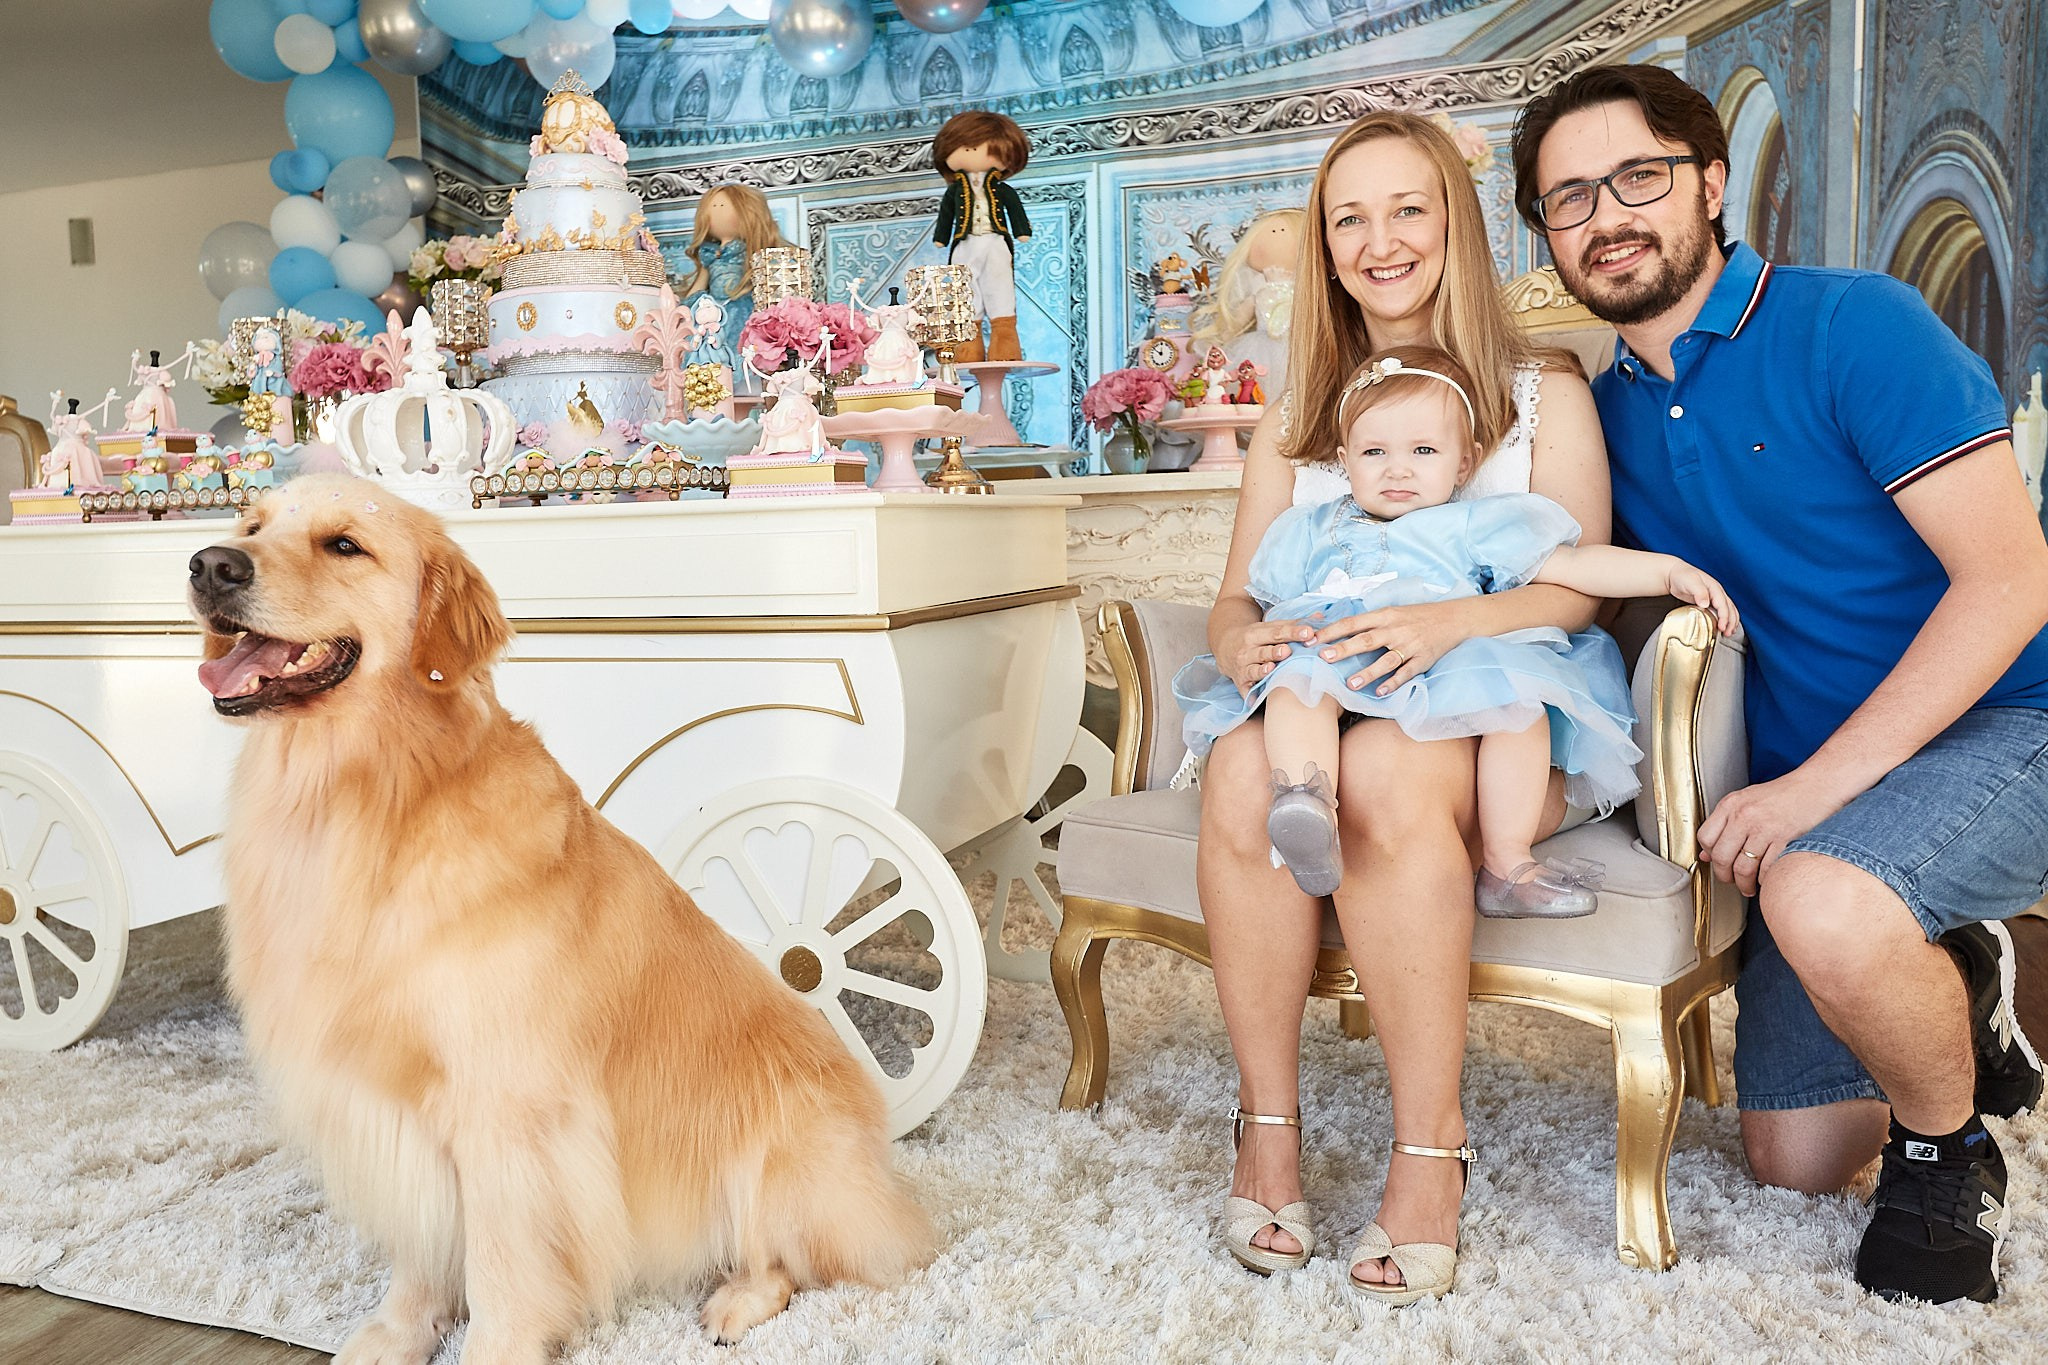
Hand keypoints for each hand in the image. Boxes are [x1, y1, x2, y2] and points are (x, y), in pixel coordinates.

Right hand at [1216, 617, 1314, 696]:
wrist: (1224, 647)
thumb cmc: (1255, 638)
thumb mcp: (1269, 627)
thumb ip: (1293, 624)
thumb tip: (1319, 616)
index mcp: (1256, 634)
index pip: (1277, 632)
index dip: (1292, 633)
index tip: (1308, 632)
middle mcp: (1247, 650)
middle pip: (1264, 651)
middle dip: (1274, 652)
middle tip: (1287, 651)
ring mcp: (1242, 667)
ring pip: (1253, 669)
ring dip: (1262, 670)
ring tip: (1272, 669)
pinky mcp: (1239, 682)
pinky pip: (1245, 690)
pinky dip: (1249, 695)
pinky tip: (1255, 699)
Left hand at [1311, 600, 1469, 696]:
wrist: (1453, 618)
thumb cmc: (1417, 616)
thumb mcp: (1391, 612)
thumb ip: (1368, 622)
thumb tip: (1338, 630)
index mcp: (1384, 616)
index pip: (1353, 622)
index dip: (1331, 631)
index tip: (1312, 639)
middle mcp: (1395, 629)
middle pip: (1366, 640)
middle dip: (1344, 649)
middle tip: (1324, 657)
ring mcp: (1410, 645)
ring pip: (1386, 660)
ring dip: (1368, 672)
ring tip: (1351, 683)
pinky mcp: (1423, 659)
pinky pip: (1407, 673)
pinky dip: (1394, 682)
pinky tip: (1381, 692)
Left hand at [1666, 562, 1739, 635]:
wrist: (1675, 574)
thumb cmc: (1682, 576)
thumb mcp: (1690, 582)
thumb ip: (1699, 592)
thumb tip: (1706, 604)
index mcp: (1714, 588)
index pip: (1723, 604)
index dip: (1724, 616)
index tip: (1722, 626)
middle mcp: (1717, 593)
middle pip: (1730, 608)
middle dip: (1731, 621)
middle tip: (1727, 633)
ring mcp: (1715, 597)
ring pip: (1729, 610)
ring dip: (1731, 622)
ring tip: (1729, 633)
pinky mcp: (1710, 602)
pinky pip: (1721, 611)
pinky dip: (1725, 620)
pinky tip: (1724, 627)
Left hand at [1698, 767, 1861, 896]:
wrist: (1818, 786)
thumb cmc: (1784, 795)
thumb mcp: (1746, 801)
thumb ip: (1724, 824)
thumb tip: (1706, 854)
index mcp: (1731, 804)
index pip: (1705, 838)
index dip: (1709, 855)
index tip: (1716, 862)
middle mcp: (1745, 816)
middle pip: (1722, 857)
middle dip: (1725, 876)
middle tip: (1731, 881)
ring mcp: (1765, 828)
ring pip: (1743, 868)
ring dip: (1744, 884)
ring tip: (1748, 886)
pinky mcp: (1786, 840)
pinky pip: (1768, 870)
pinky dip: (1766, 880)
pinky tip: (1767, 878)